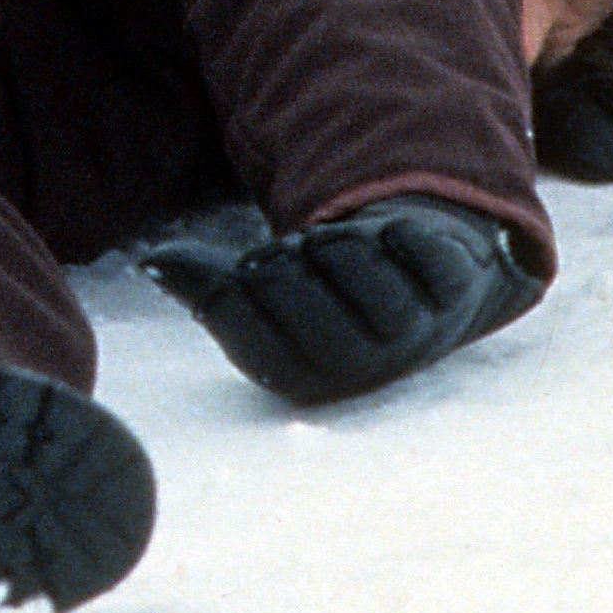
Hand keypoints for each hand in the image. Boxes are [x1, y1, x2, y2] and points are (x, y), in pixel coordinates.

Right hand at [138, 197, 544, 404]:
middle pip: (316, 322)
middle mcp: (367, 368)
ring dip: (342, 248)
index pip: (260, 350)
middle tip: (286, 249)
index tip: (242, 266)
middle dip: (289, 271)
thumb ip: (213, 286)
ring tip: (331, 241)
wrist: (426, 283)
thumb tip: (155, 263)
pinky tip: (390, 234)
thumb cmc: (329, 292)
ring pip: (371, 286)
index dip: (238, 296)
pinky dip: (405, 238)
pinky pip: (432, 264)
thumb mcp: (266, 296)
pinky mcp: (457, 289)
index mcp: (312, 379)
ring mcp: (419, 332)